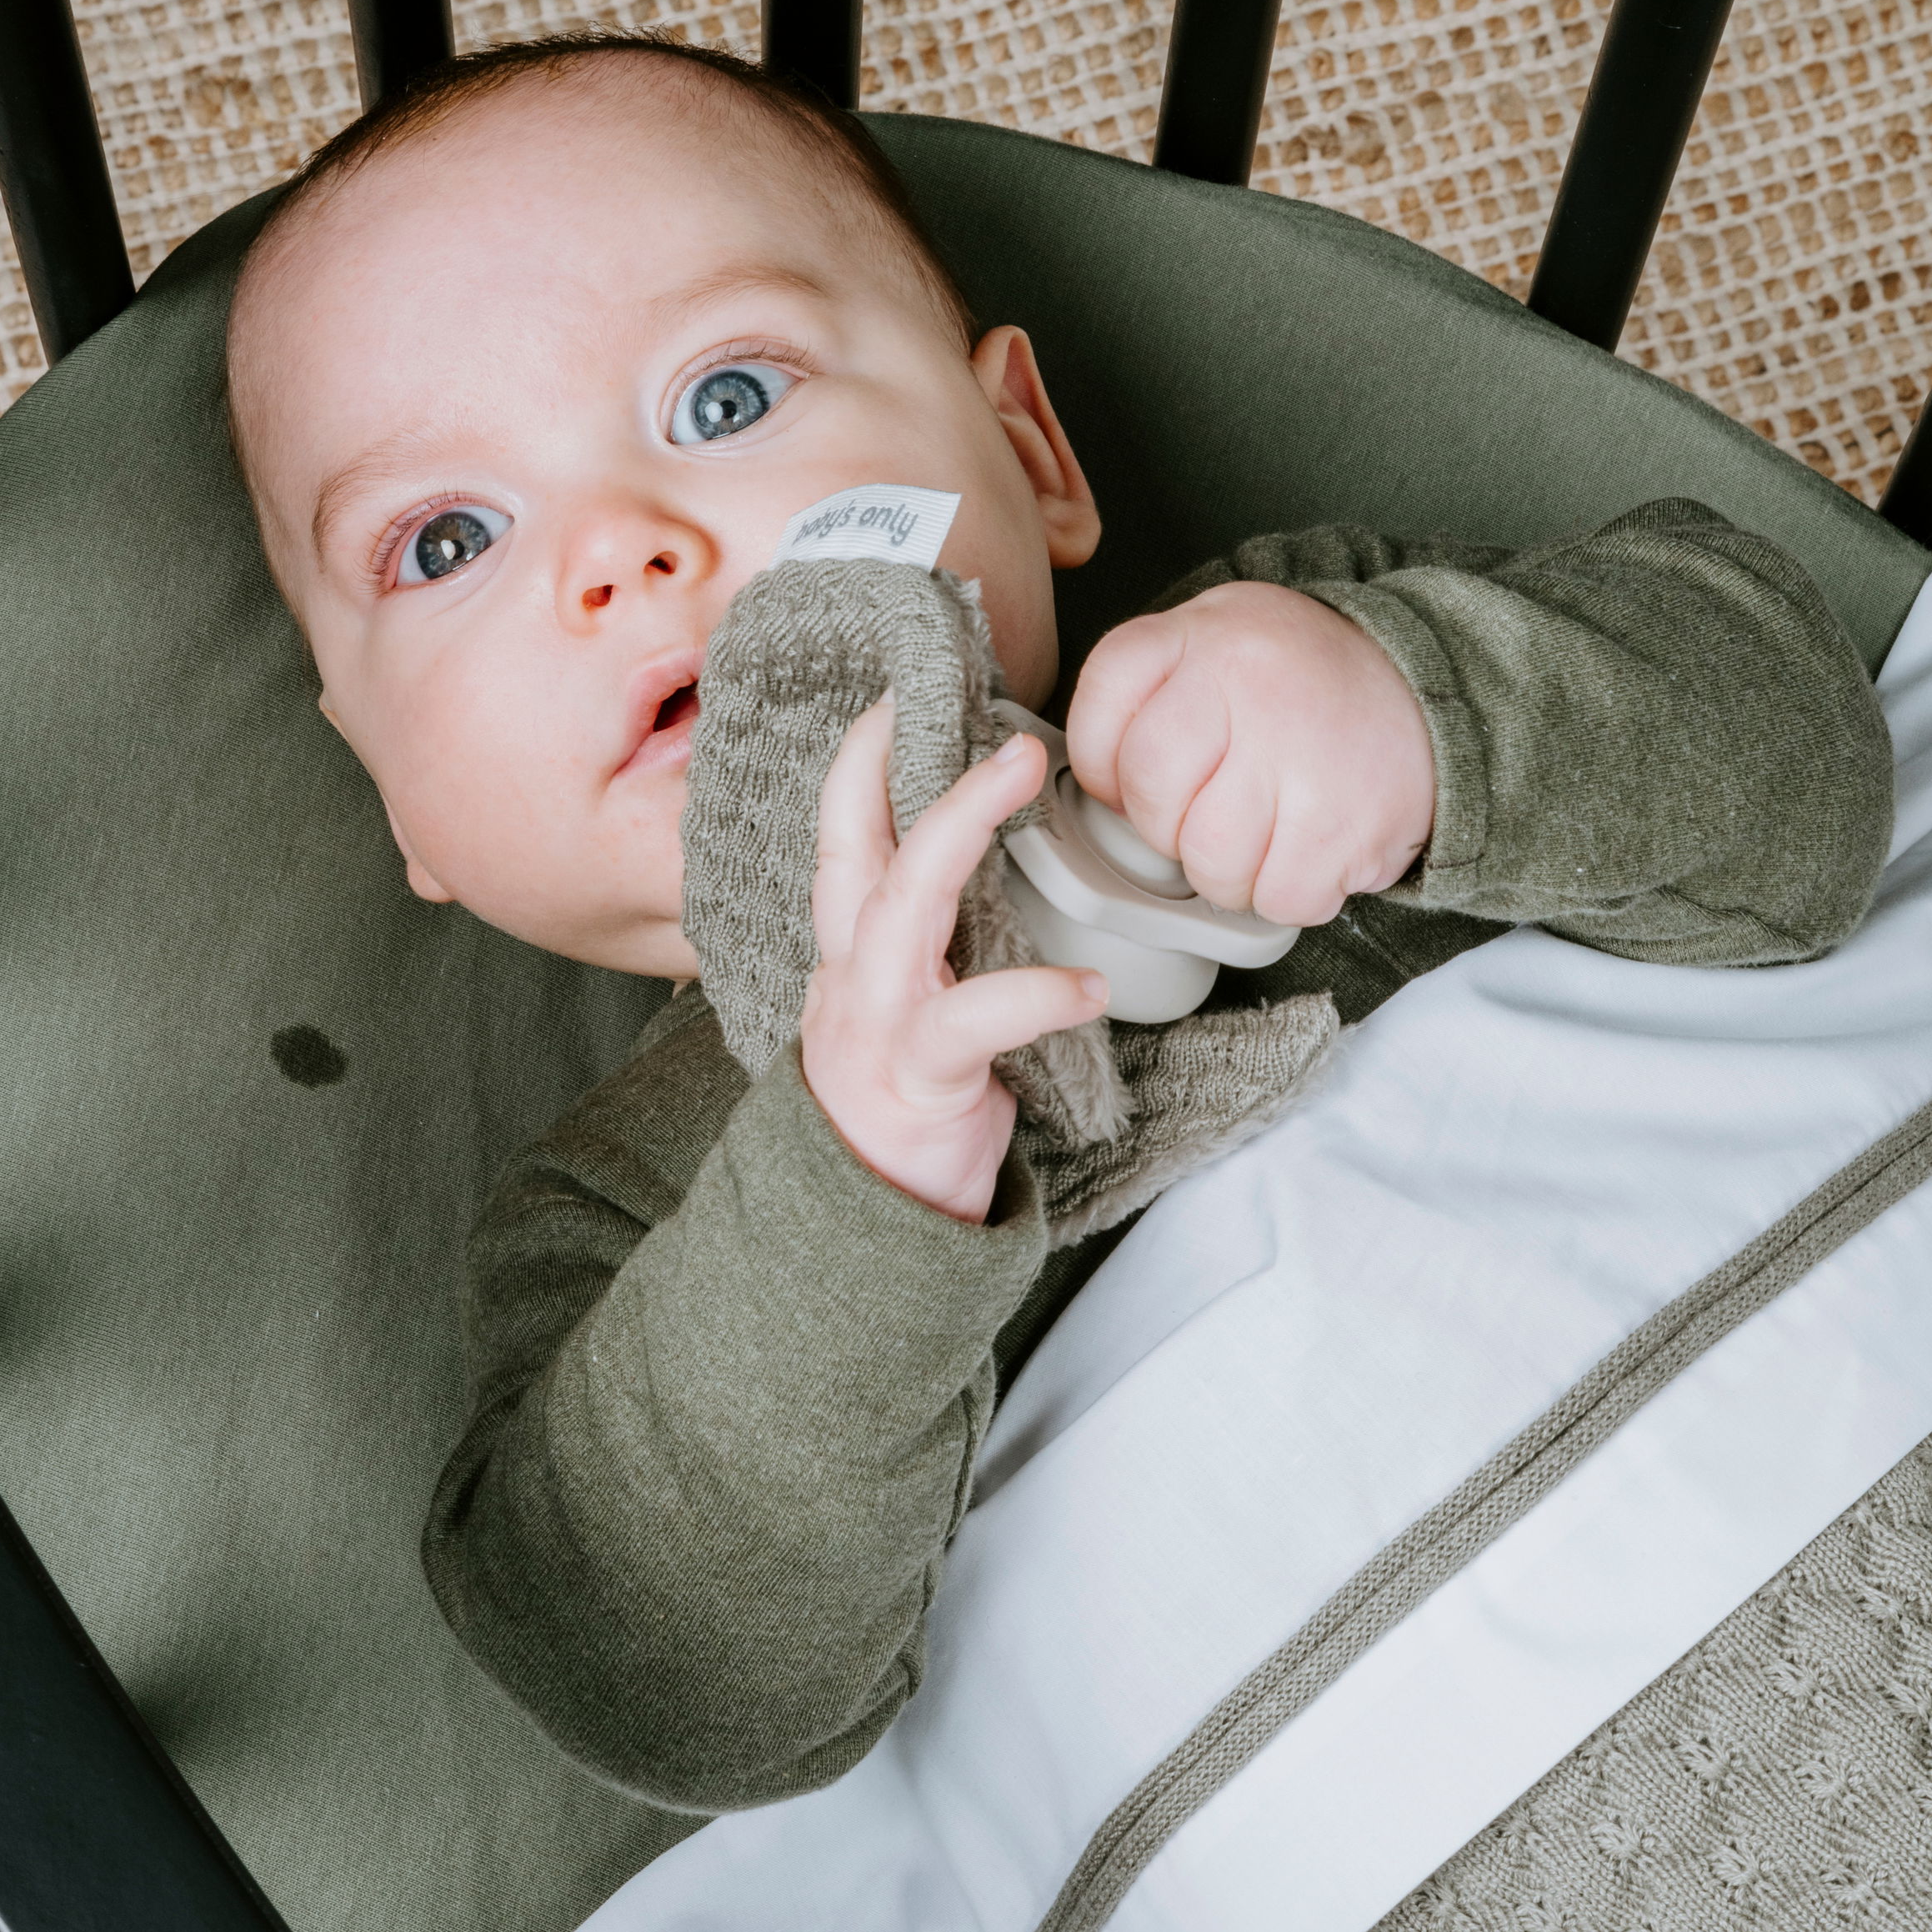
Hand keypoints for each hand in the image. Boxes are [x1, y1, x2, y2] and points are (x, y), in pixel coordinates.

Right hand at [800, 698, 1108, 1220]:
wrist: (857, 1236)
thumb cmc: (900, 1117)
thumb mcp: (905, 1017)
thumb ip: (931, 953)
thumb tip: (990, 885)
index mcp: (850, 955)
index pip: (842, 841)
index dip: (860, 765)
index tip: (894, 695)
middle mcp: (850, 975)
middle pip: (858, 849)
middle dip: (897, 766)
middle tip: (960, 702)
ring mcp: (876, 1022)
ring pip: (902, 904)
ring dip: (958, 827)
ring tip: (1023, 772)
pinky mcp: (919, 1080)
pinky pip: (976, 1022)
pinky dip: (1036, 997)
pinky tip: (1088, 987)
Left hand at [1066, 582, 1435, 925]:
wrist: (1428, 690)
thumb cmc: (1302, 685)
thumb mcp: (1218, 643)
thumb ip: (1151, 694)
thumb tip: (1097, 787)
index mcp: (1202, 633)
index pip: (1103, 704)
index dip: (1103, 765)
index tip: (1132, 779)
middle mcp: (1248, 680)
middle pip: (1149, 792)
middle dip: (1168, 826)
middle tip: (1213, 810)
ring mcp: (1299, 752)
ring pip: (1208, 859)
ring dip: (1229, 872)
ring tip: (1267, 833)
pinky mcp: (1345, 823)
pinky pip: (1277, 897)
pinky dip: (1288, 895)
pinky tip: (1309, 852)